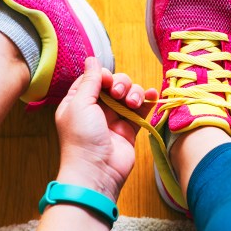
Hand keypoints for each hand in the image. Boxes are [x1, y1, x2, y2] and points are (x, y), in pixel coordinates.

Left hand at [54, 58, 158, 200]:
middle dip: (121, 84)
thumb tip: (92, 59)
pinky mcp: (130, 128)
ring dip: (134, 93)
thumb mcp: (79, 104)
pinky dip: (148, 100)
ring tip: (132, 104)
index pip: (94, 78)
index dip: (103, 76)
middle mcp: (96, 108)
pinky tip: (152, 96)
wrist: (97, 171)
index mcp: (78, 101)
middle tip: (119, 95)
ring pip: (129, 94)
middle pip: (115, 83)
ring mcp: (114, 118)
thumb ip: (89, 81)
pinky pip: (141, 109)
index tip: (107, 83)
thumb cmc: (82, 139)